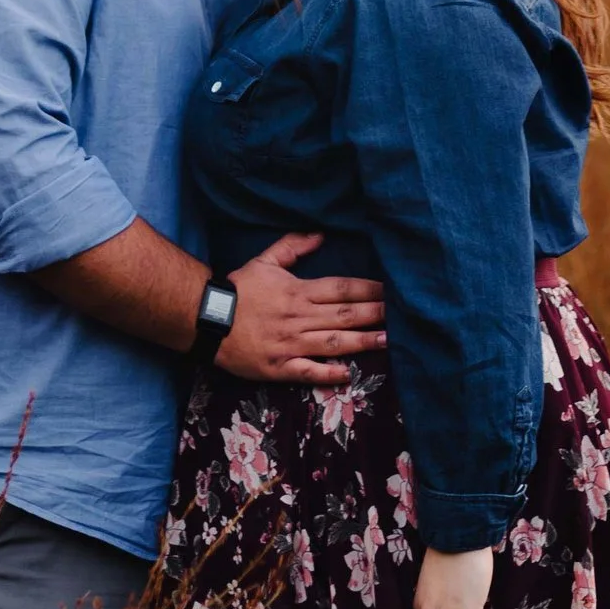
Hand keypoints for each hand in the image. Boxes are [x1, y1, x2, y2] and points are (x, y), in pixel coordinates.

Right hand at [216, 231, 388, 384]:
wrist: (207, 318)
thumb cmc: (239, 289)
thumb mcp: (265, 261)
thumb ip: (293, 247)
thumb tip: (320, 234)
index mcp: (298, 291)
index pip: (341, 288)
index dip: (368, 289)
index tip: (391, 290)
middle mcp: (299, 317)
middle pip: (344, 315)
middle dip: (374, 315)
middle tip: (402, 316)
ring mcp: (290, 344)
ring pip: (333, 343)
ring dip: (362, 342)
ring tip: (388, 342)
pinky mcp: (279, 367)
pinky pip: (307, 371)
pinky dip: (327, 373)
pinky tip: (348, 374)